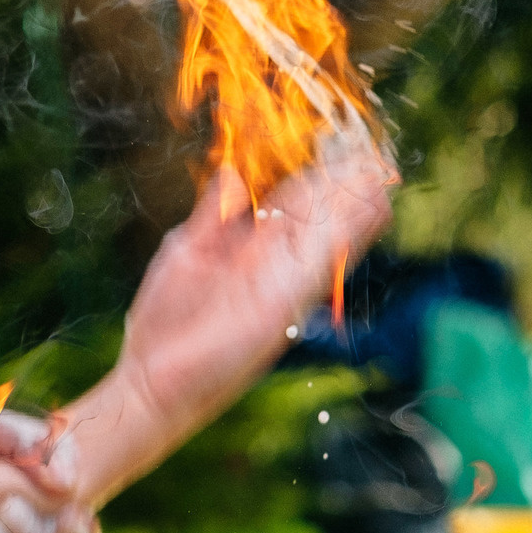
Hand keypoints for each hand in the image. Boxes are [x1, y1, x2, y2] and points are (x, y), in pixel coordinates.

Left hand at [96, 143, 393, 490]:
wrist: (149, 378)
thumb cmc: (165, 320)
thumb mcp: (187, 251)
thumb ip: (214, 214)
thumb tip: (232, 173)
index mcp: (248, 251)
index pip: (291, 206)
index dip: (315, 180)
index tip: (338, 154)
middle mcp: (271, 268)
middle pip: (316, 220)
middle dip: (343, 191)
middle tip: (371, 159)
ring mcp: (279, 286)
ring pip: (327, 241)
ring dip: (355, 213)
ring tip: (381, 181)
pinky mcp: (281, 307)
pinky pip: (318, 267)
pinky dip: (343, 241)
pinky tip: (363, 219)